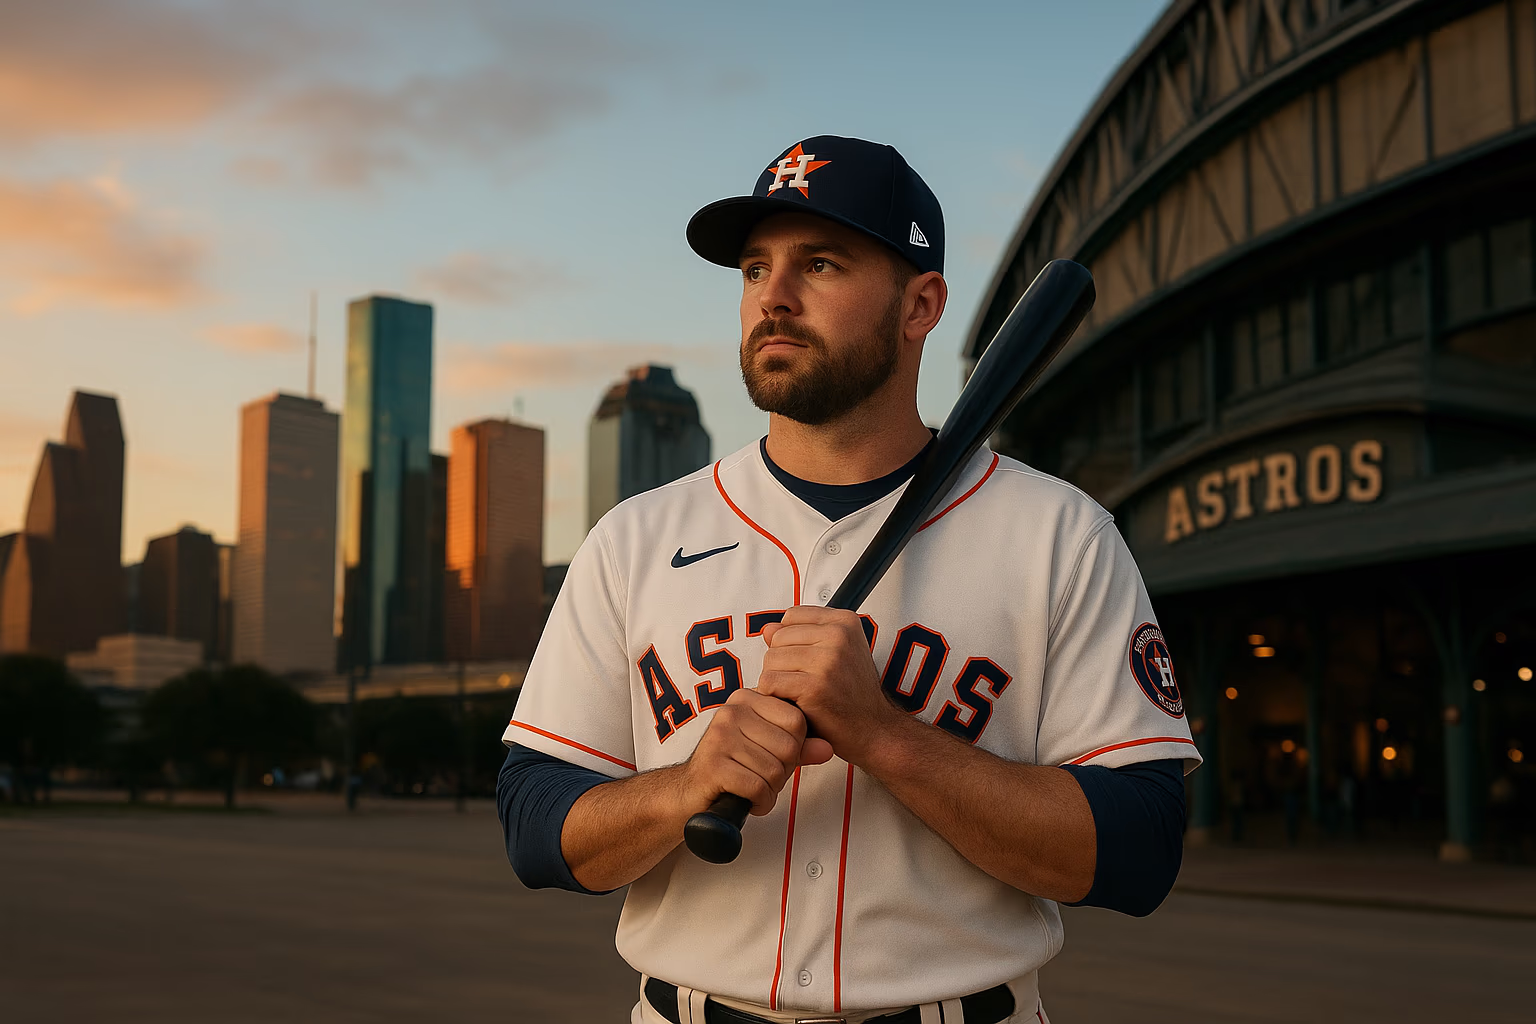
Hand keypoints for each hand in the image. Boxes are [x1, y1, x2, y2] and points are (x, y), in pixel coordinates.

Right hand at [679, 687, 833, 816]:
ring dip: (770, 790)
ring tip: (752, 788)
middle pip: (789, 746)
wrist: (689, 792)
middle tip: (762, 777)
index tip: (774, 757)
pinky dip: (760, 802)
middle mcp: (732, 711)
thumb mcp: (770, 751)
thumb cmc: (733, 767)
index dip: (794, 748)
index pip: (797, 721)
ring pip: (775, 770)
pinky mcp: (713, 765)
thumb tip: (828, 748)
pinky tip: (748, 800)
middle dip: (782, 772)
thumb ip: (800, 747)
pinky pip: (757, 787)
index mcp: (747, 698)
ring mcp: (719, 736)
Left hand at [758, 606, 908, 765]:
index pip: (792, 616)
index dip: (790, 640)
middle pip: (778, 638)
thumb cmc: (853, 696)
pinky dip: (773, 696)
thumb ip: (800, 637)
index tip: (805, 660)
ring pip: (770, 659)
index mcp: (845, 622)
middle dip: (781, 662)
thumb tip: (768, 629)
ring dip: (776, 681)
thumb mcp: (834, 655)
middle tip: (802, 682)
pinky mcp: (814, 686)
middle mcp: (839, 636)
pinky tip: (793, 703)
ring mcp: (828, 660)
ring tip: (799, 693)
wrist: (874, 730)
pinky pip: (769, 682)